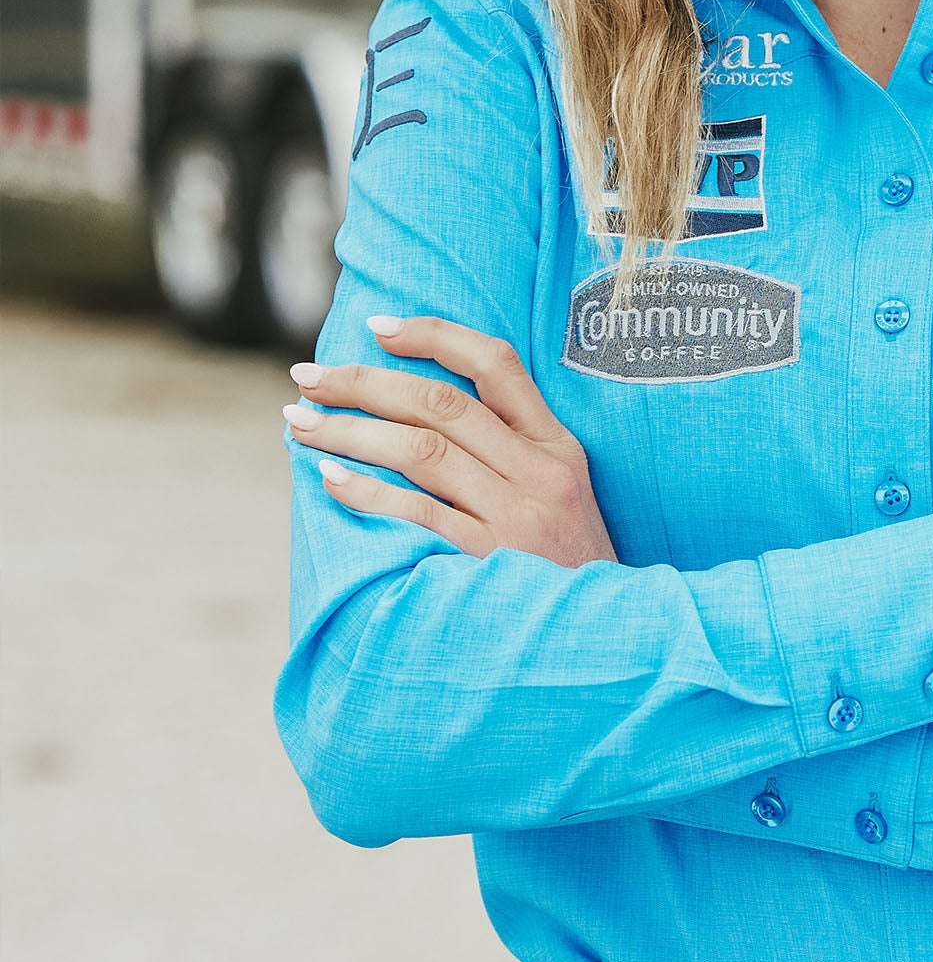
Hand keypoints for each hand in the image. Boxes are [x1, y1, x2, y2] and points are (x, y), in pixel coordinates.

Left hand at [285, 316, 614, 567]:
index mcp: (557, 444)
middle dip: (363, 382)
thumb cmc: (567, 564)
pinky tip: (328, 477)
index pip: (496, 364)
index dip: (434, 335)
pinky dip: (367, 492)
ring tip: (298, 423)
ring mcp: (516, 517)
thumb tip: (417, 408)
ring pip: (421, 451)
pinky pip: (417, 514)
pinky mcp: (489, 561)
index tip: (376, 326)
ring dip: (349, 431)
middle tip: (305, 376)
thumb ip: (509, 449)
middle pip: (441, 404)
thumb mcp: (561, 492)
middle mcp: (540, 471)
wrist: (603, 635)